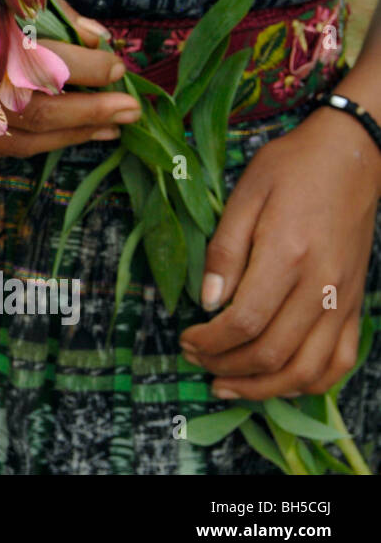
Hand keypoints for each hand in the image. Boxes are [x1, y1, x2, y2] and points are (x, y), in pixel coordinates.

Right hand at [0, 0, 141, 156]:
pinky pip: (17, 146)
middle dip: (94, 108)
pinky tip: (84, 135)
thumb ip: (56, 14)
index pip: (49, 61)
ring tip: (116, 126)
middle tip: (132, 108)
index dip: (89, 67)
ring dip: (81, 132)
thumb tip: (99, 39)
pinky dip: (55, 142)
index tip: (116, 65)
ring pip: (33, 133)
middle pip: (44, 106)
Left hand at [180, 106, 380, 398]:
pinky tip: (278, 381)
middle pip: (272, 352)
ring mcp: (343, 299)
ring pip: (307, 369)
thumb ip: (224, 252)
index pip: (245, 321)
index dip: (210, 341)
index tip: (186, 338)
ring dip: (262, 386)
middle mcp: (320, 285)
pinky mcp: (355, 304)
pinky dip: (309, 382)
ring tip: (226, 384)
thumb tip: (207, 302)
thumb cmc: (290, 168)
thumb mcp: (244, 196)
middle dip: (225, 366)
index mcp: (287, 255)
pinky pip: (340, 360)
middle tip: (195, 359)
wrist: (350, 155)